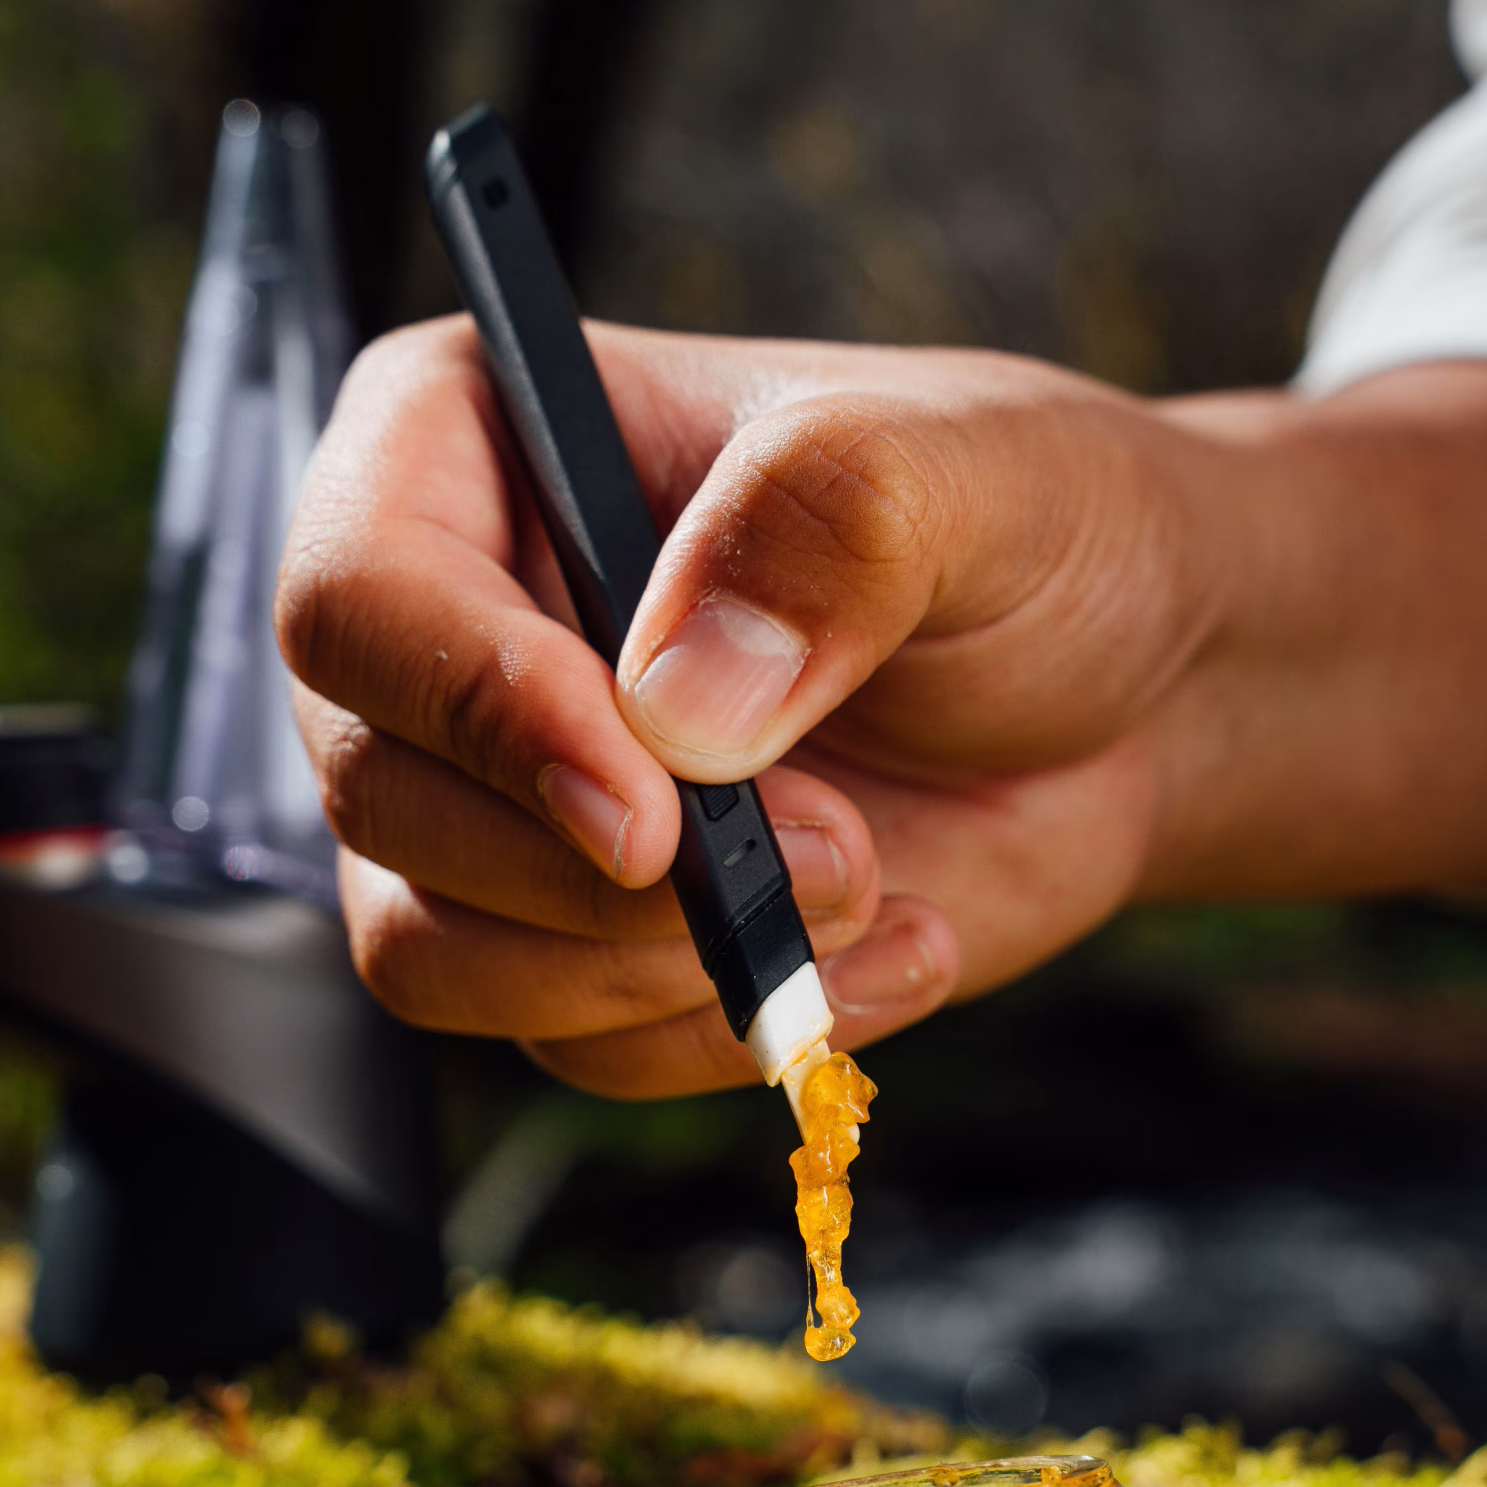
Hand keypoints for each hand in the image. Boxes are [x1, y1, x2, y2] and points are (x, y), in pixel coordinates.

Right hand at [277, 319, 1486, 1095]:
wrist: (1128, 686)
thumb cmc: (1032, 527)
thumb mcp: (971, 474)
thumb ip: (828, 528)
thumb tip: (675, 705)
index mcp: (476, 444)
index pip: (357, 595)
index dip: (473, 712)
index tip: (644, 809)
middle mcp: (452, 625)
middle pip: (374, 794)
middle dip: (600, 874)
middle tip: (834, 852)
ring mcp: (500, 792)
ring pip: (434, 949)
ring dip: (654, 970)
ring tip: (868, 891)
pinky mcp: (573, 931)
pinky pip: (564, 1042)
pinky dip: (726, 1030)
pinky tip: (890, 955)